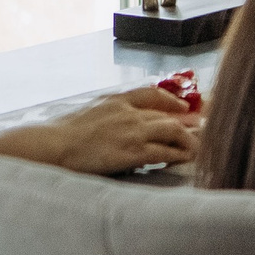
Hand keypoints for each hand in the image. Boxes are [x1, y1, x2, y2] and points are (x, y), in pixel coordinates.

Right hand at [31, 84, 199, 174]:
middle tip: (201, 131)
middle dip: (188, 124)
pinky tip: (186, 159)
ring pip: (173, 131)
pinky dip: (179, 155)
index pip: (151, 94)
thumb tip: (115, 126)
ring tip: (198, 149)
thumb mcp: (87, 113)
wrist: (52, 144)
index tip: (183, 107)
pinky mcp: (133, 151)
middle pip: (168, 115)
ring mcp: (133, 131)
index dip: (171, 101)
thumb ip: (106, 115)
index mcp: (116, 100)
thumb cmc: (62, 134)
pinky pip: (165, 152)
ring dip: (189, 140)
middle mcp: (129, 112)